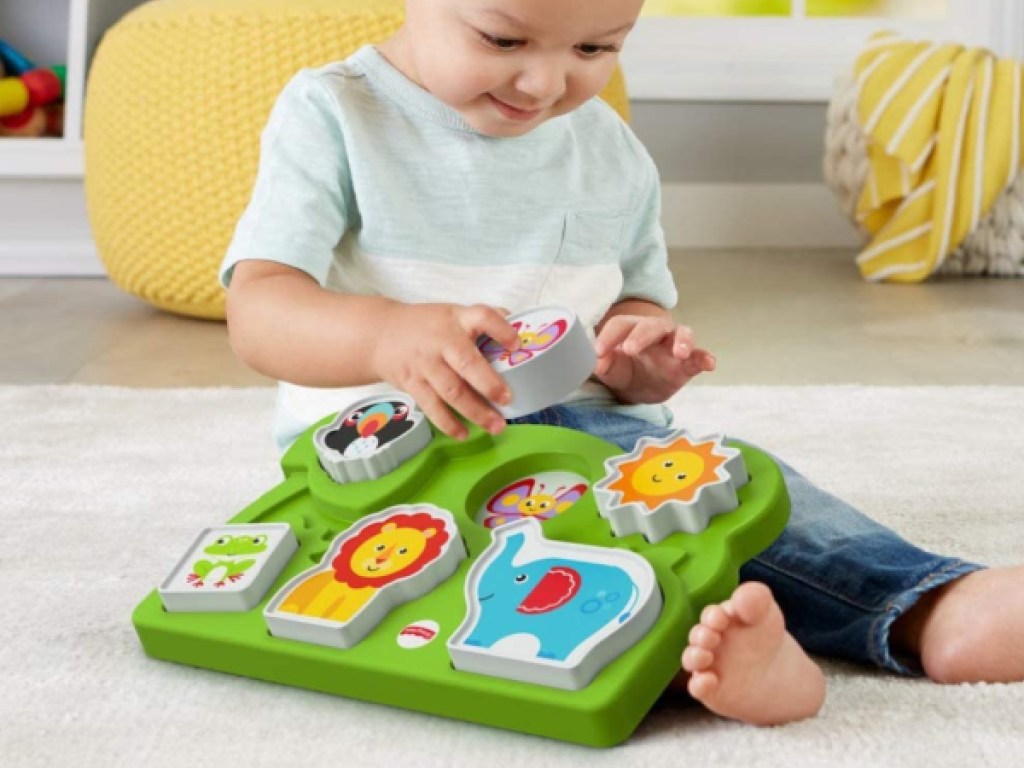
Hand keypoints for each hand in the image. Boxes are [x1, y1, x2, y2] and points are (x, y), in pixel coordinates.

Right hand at [371, 303, 518, 438]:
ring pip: (452, 391)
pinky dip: (448, 423)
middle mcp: (442, 341)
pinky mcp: (413, 384)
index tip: (516, 344)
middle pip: (466, 363)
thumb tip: (518, 327)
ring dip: (475, 412)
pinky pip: (432, 407)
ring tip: (496, 426)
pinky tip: (464, 434)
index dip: (501, 330)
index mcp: (457, 319)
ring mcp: (426, 364)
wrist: (380, 334)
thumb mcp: (453, 313)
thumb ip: (481, 321)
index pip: (482, 317)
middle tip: (508, 400)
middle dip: (489, 384)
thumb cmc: (426, 325)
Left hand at [593, 315, 715, 403]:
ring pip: (682, 333)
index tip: (598, 351)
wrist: (639, 388)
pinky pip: (699, 357)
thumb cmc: (624, 370)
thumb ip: (603, 363)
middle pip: (651, 325)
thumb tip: (599, 359)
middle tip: (630, 349)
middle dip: (642, 335)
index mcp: (631, 330)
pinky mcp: (687, 364)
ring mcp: (673, 347)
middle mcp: (654, 333)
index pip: (621, 325)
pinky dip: (705, 358)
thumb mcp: (609, 369)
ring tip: (679, 353)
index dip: (609, 336)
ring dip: (682, 341)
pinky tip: (709, 364)